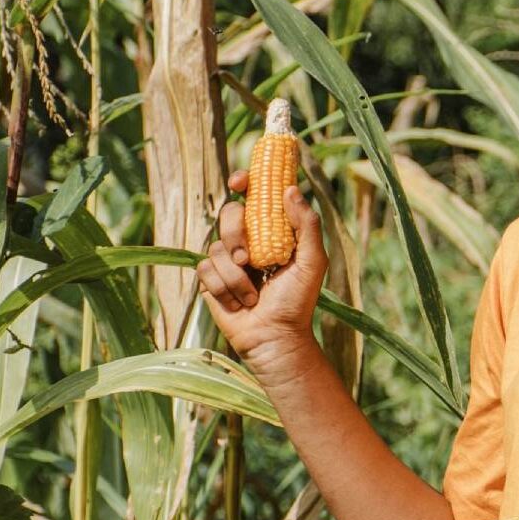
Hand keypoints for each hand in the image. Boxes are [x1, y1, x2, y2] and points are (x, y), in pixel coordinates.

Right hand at [197, 170, 327, 375]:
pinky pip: (205, 270)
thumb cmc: (298, 301)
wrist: (275, 337)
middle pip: (228, 215)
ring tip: (253, 294)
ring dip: (236, 275)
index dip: (244, 182)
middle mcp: (247, 241)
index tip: (241, 182)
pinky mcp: (210, 280)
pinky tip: (239, 303)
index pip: (253, 197)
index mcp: (272, 231)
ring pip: (216, 247)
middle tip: (250, 259)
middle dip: (236, 235)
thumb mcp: (313, 261)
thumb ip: (306, 225)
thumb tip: (290, 189)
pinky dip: (224, 288)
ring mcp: (227, 260)